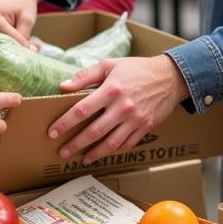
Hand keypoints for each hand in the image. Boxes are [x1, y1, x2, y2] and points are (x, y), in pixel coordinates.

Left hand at [48, 55, 188, 164]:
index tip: (53, 132)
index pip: (82, 109)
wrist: (169, 77)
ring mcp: (135, 119)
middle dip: (75, 144)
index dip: (65, 122)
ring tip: (81, 158)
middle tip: (62, 152)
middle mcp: (123, 107)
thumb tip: (63, 86)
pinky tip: (103, 153)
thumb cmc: (137, 69)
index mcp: (111, 90)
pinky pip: (127, 144)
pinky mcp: (145, 127)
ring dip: (94, 153)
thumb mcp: (110, 65)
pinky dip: (113, 151)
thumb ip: (85, 76)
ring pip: (111, 143)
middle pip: (94, 131)